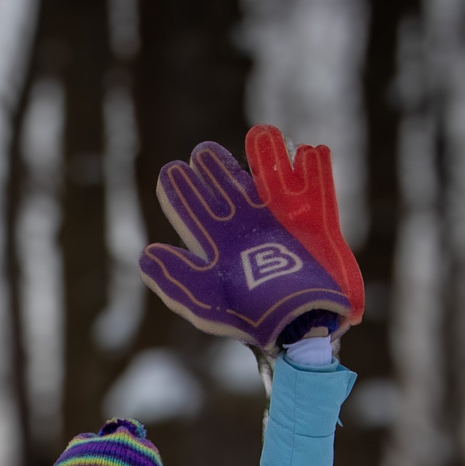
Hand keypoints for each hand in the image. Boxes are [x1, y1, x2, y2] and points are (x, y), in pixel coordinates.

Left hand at [139, 141, 353, 347]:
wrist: (302, 329)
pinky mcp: (317, 221)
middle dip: (214, 169)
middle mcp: (248, 226)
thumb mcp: (205, 305)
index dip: (180, 191)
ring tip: (260, 135)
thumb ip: (176, 281)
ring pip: (271, 178)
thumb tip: (146, 254)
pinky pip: (318, 188)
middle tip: (202, 153)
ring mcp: (282, 220)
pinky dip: (316, 171)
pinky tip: (308, 152)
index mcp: (219, 243)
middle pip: (227, 187)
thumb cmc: (251, 319)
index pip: (192, 210)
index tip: (171, 172)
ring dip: (266, 156)